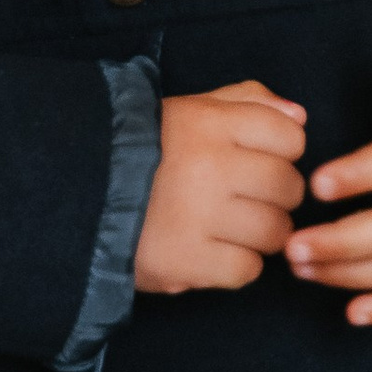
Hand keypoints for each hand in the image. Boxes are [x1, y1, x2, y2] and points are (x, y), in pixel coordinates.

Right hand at [133, 80, 307, 292]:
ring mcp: (200, 216)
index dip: (280, 153)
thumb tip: (298, 116)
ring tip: (227, 229)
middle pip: (288, 187)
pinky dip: (235, 266)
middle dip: (273, 197)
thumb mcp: (186, 110)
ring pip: (274, 232)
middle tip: (242, 201)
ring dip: (258, 236)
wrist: (72, 196)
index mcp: (208, 122)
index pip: (291, 137)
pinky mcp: (188, 262)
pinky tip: (211, 253)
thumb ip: (243, 101)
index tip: (255, 162)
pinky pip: (247, 270)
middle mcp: (209, 165)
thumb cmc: (138, 152)